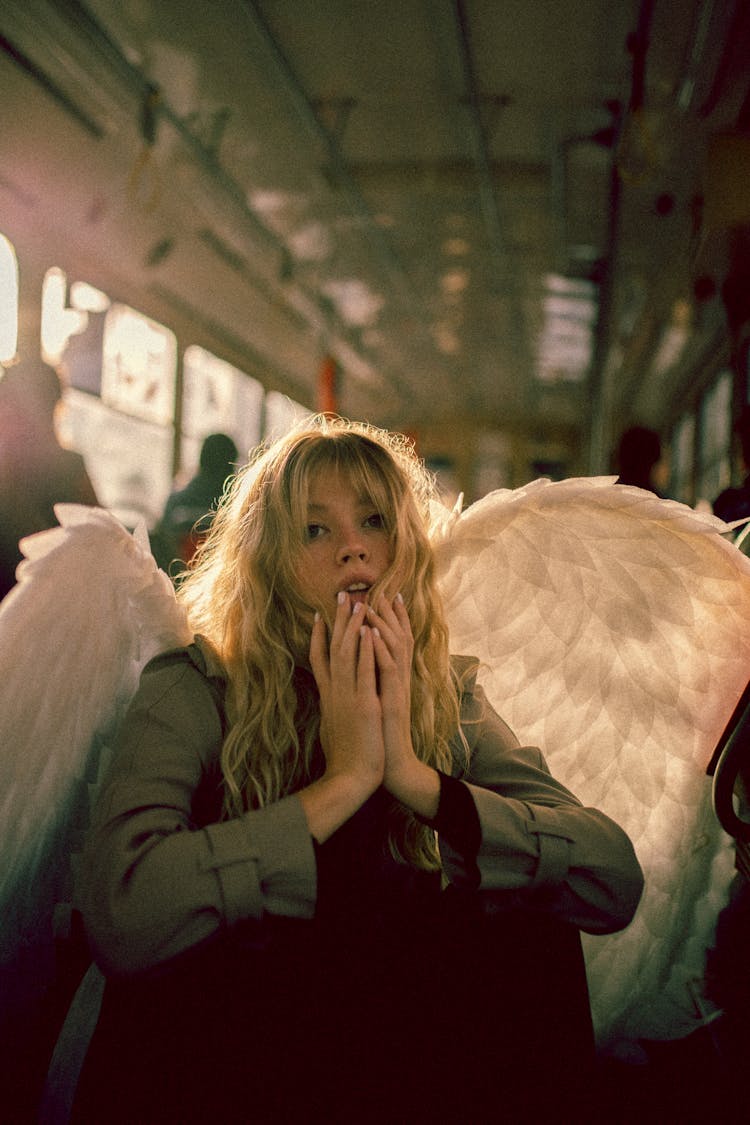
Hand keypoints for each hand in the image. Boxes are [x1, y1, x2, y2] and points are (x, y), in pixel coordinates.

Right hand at [309, 592, 384, 796]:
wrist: (348, 780)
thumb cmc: (342, 760)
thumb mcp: (331, 729)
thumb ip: (331, 712)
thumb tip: (327, 705)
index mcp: (327, 698)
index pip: (319, 660)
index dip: (319, 636)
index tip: (320, 616)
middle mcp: (334, 692)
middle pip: (333, 648)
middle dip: (337, 620)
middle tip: (342, 595)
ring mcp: (348, 696)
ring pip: (347, 653)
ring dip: (353, 626)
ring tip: (358, 602)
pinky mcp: (364, 704)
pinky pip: (364, 671)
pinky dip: (366, 649)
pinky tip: (370, 631)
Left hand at [367, 594, 439, 818]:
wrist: (391, 768)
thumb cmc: (381, 740)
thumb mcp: (376, 707)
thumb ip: (375, 687)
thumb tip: (365, 671)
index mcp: (393, 681)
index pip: (395, 643)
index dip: (392, 620)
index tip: (385, 596)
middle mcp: (398, 682)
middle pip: (398, 640)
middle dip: (389, 614)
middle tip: (381, 589)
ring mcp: (396, 690)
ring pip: (393, 650)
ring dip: (382, 624)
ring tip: (372, 602)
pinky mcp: (392, 702)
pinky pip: (387, 672)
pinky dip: (379, 651)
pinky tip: (371, 635)